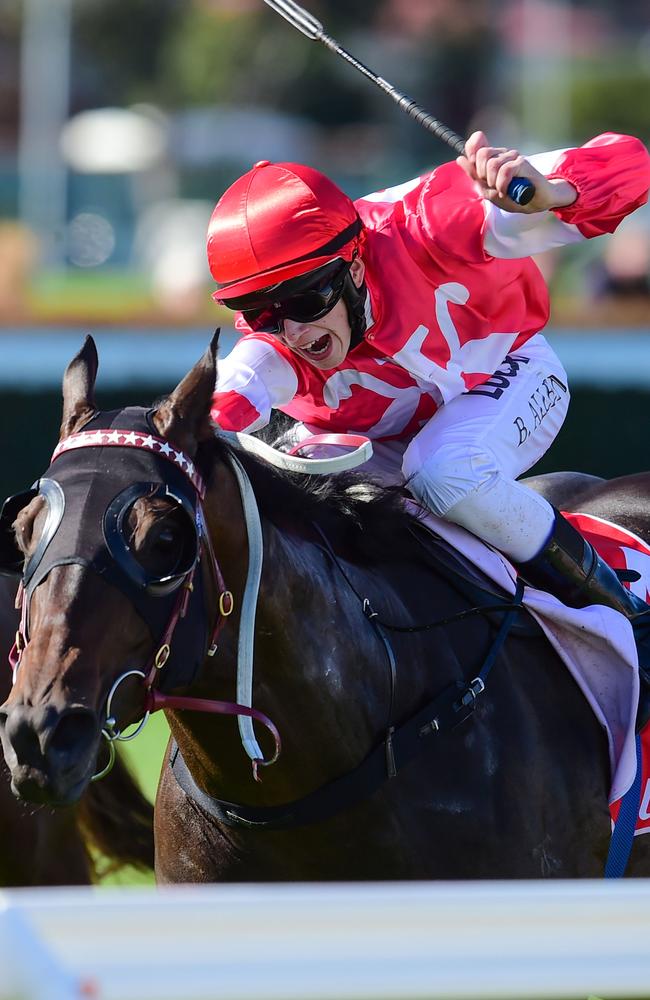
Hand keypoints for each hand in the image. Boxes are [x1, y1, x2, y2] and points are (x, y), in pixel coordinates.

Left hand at [457, 131, 576, 213]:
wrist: (534, 202)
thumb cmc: (512, 197)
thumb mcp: (488, 189)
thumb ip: (475, 174)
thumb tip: (460, 158)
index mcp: (492, 158)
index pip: (476, 144)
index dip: (471, 150)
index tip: (475, 167)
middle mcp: (502, 154)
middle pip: (482, 154)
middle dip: (482, 174)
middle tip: (491, 185)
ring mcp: (512, 157)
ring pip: (492, 163)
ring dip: (493, 182)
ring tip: (501, 190)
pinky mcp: (522, 162)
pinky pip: (505, 170)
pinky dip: (502, 184)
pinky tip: (506, 190)